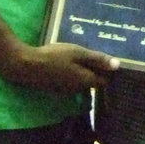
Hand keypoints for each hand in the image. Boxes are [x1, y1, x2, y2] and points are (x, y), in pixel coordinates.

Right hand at [0, 39, 119, 93]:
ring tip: (82, 55)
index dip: (108, 70)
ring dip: (84, 70)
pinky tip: (68, 61)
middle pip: (93, 81)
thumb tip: (118, 65)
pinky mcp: (57, 88)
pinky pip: (71, 81)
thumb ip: (97, 59)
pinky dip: (73, 72)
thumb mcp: (77, 53)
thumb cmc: (54, 57)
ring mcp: (67, 90)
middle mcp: (78, 89)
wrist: (26, 66)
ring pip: (82, 81)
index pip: (105, 80)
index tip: (108, 59)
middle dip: (97, 70)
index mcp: (86, 80)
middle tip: (95, 54)